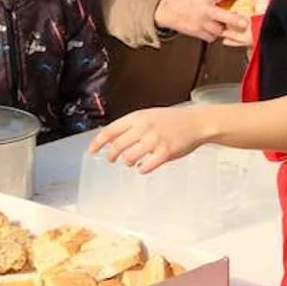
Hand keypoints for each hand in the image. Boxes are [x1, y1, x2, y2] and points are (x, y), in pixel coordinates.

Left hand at [89, 106, 209, 173]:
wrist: (195, 122)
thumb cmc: (170, 120)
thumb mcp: (147, 116)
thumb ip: (131, 126)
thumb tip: (111, 139)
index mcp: (137, 117)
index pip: (110, 131)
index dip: (98, 142)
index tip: (91, 151)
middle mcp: (144, 128)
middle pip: (117, 146)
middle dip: (111, 155)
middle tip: (111, 159)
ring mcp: (155, 140)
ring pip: (129, 158)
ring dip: (127, 162)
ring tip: (130, 162)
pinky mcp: (165, 153)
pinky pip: (146, 166)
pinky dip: (141, 169)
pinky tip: (142, 167)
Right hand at [154, 0, 251, 43]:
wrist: (167, 9)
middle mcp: (203, 9)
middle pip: (222, 16)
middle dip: (234, 20)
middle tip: (244, 22)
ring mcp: (200, 22)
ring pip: (219, 29)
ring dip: (224, 28)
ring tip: (223, 23)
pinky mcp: (197, 32)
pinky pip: (211, 37)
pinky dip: (214, 34)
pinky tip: (212, 28)